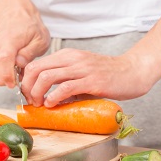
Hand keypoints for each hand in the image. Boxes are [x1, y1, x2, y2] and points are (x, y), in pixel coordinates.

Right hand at [0, 8, 50, 87]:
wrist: (14, 12)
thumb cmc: (29, 25)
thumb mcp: (40, 39)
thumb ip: (30, 53)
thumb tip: (20, 64)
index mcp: (7, 43)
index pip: (3, 68)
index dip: (12, 80)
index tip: (21, 80)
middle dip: (12, 78)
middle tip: (23, 69)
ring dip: (8, 73)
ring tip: (19, 61)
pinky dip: (2, 68)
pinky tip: (11, 59)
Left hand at [21, 48, 157, 106]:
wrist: (133, 72)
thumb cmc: (108, 75)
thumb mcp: (82, 73)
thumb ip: (65, 80)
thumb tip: (48, 97)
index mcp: (67, 55)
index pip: (36, 64)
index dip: (27, 81)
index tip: (28, 95)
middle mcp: (72, 59)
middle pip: (36, 69)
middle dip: (28, 88)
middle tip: (31, 101)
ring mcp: (82, 69)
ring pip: (47, 77)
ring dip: (38, 93)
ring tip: (40, 104)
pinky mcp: (91, 80)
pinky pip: (65, 87)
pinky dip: (54, 98)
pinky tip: (53, 105)